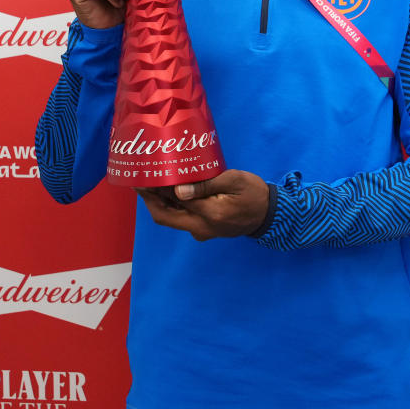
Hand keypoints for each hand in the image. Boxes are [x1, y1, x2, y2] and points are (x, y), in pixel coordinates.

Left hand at [137, 170, 269, 240]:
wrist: (270, 215)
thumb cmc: (254, 193)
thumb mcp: (233, 181)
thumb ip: (205, 185)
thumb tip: (177, 189)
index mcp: (209, 214)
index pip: (174, 202)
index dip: (156, 191)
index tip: (143, 177)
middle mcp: (201, 228)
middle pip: (165, 217)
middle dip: (149, 200)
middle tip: (140, 181)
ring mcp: (202, 231)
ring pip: (172, 218)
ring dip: (159, 202)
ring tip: (151, 182)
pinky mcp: (204, 229)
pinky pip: (181, 218)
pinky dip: (171, 205)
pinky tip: (169, 190)